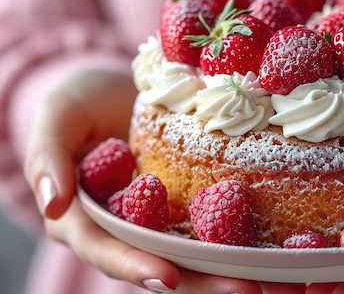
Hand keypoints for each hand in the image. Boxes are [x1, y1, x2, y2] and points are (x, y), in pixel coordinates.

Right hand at [22, 69, 304, 292]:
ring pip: (195, 255)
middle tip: (245, 290)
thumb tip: (52, 205)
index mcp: (87, 218)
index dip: (135, 266)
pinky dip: (244, 240)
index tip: (168, 278)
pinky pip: (216, 226)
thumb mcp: (59, 115)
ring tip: (275, 280)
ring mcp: (163, 219)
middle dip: (202, 283)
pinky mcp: (192, 203)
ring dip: (231, 270)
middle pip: (162, 264)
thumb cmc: (82, 101)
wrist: (119, 88)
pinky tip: (279, 247)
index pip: (107, 250)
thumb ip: (48, 156)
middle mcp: (128, 228)